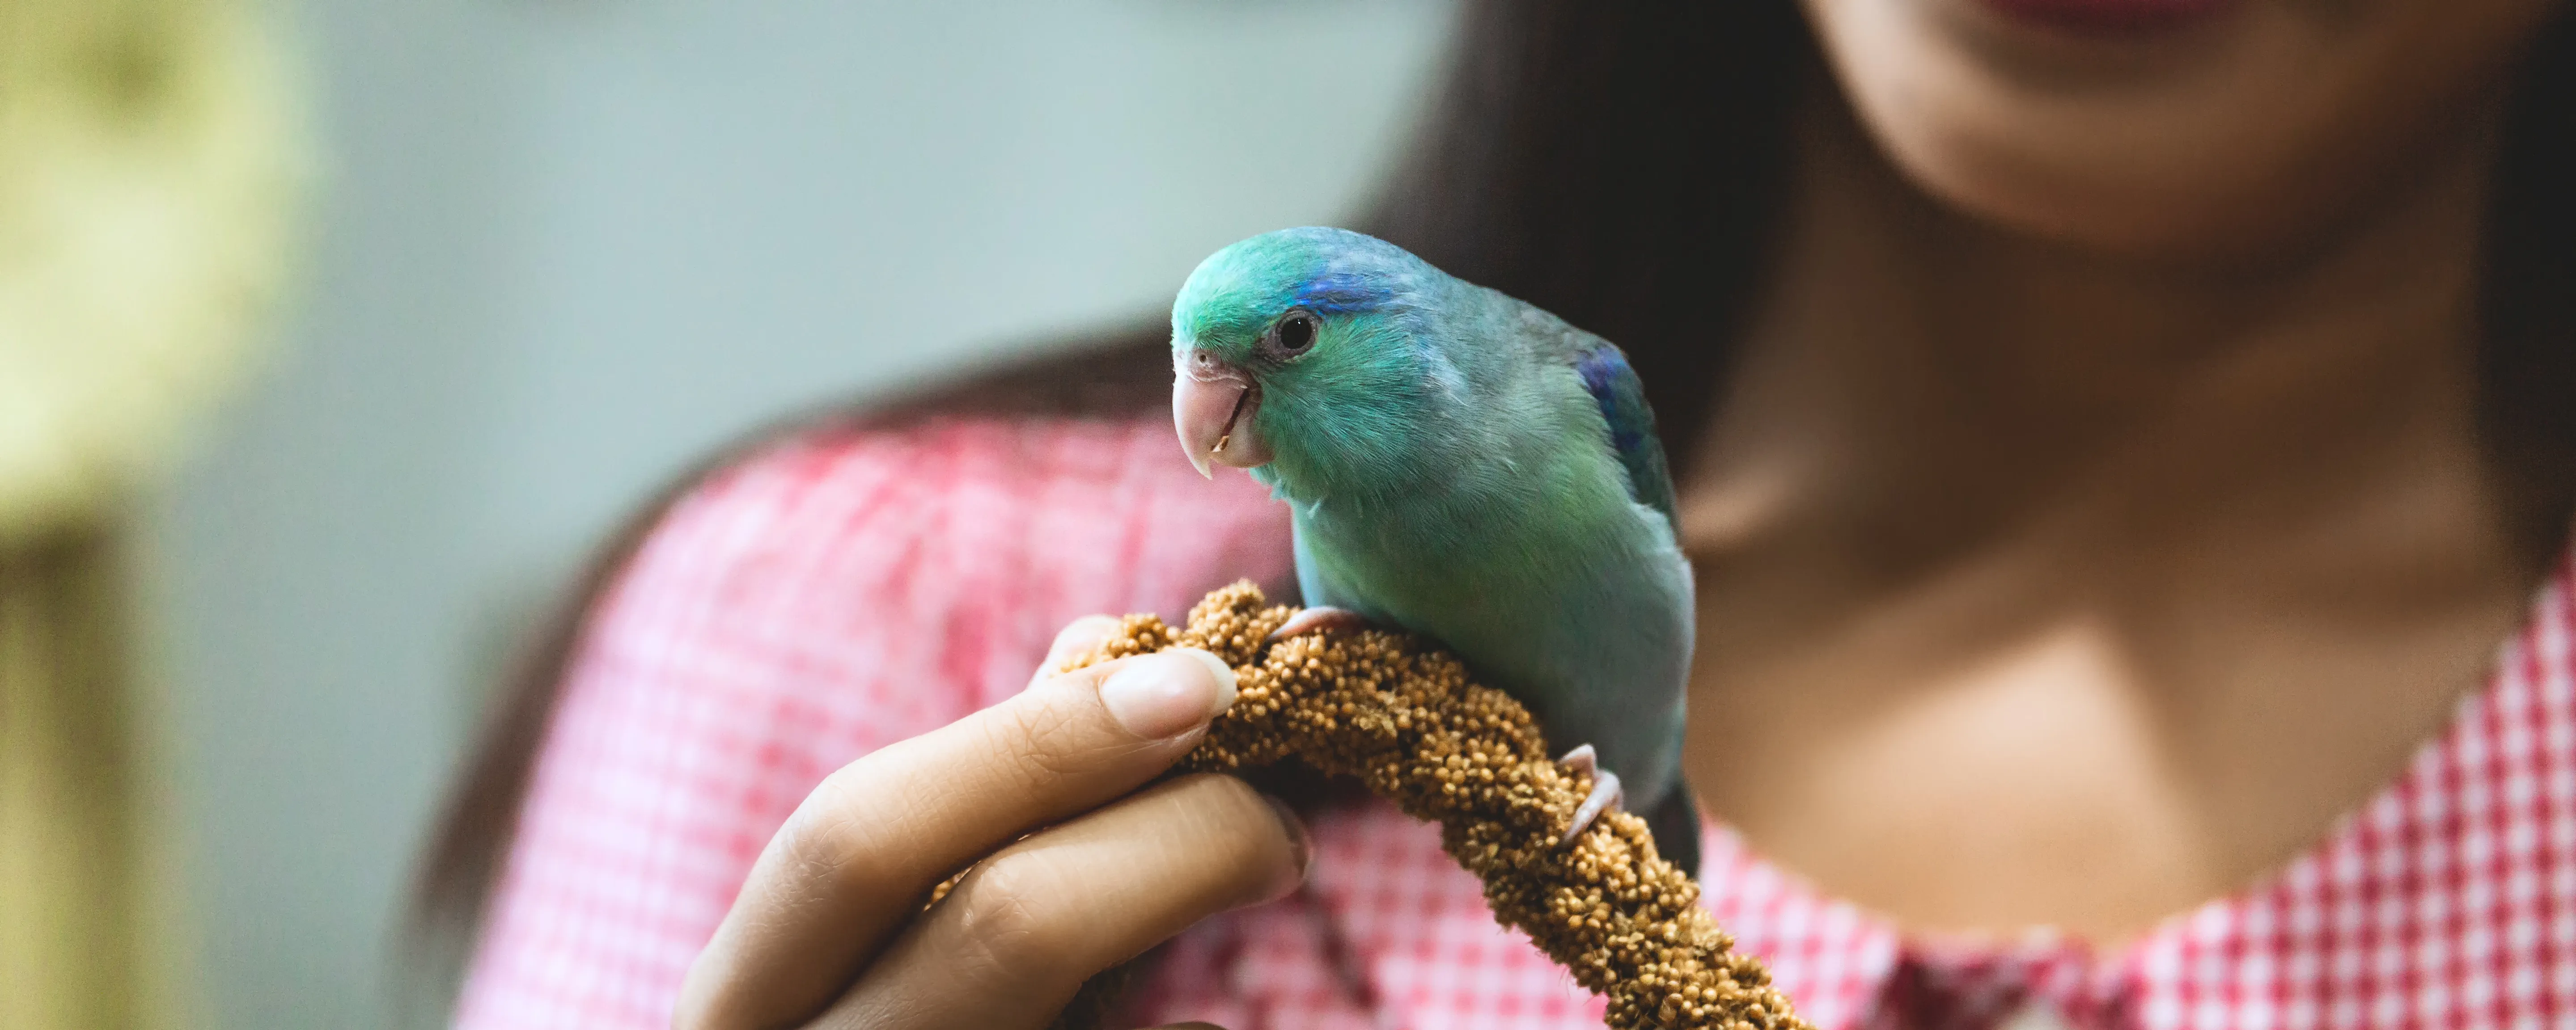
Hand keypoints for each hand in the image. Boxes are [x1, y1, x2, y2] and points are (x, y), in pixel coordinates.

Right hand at [672, 616, 1306, 1029]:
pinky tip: (1221, 1002)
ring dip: (1198, 912)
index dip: (1033, 746)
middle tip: (1274, 800)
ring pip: (1081, 1019)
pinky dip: (1197, 1024)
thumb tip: (1100, 662)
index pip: (856, 841)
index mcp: (743, 1008)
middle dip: (1165, 836)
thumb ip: (969, 824)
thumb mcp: (877, 956)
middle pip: (997, 931)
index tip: (1192, 683)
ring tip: (1268, 860)